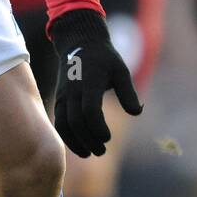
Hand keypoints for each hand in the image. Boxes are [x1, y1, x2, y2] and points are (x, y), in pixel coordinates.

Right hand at [50, 10, 141, 156]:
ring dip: (75, 142)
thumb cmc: (104, 58)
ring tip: (88, 153)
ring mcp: (63, 95)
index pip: (90, 111)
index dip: (98, 127)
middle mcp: (73, 90)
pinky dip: (66, 136)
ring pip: (64, 124)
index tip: (108, 137)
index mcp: (89, 82)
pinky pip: (59, 121)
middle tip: (101, 151)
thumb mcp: (121, 70)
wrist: (79, 42)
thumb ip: (128, 93)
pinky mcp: (59, 99)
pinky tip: (78, 146)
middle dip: (88, 140)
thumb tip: (137, 113)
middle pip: (76, 121)